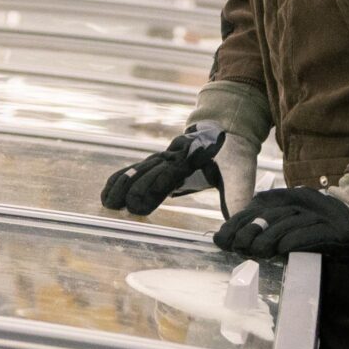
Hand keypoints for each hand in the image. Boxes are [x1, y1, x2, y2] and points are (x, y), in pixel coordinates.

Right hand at [102, 122, 245, 217]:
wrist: (227, 128)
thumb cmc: (233, 153)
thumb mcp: (240, 173)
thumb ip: (237, 196)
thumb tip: (236, 221)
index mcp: (191, 159)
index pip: (166, 176)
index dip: (151, 190)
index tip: (138, 208)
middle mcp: (172, 156)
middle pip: (146, 172)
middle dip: (131, 189)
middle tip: (117, 208)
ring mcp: (163, 157)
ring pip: (137, 169)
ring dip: (122, 184)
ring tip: (107, 202)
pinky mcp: (160, 161)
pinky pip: (136, 169)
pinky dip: (121, 178)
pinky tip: (109, 192)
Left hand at [213, 187, 348, 257]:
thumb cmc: (318, 228)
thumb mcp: (287, 223)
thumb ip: (261, 227)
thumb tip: (228, 239)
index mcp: (288, 197)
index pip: (257, 207)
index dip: (238, 223)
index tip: (222, 239)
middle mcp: (302, 202)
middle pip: (271, 213)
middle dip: (251, 230)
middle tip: (238, 246)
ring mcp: (319, 215)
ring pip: (289, 222)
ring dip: (270, 237)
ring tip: (256, 250)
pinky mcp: (334, 230)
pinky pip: (312, 233)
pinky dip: (296, 240)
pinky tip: (282, 250)